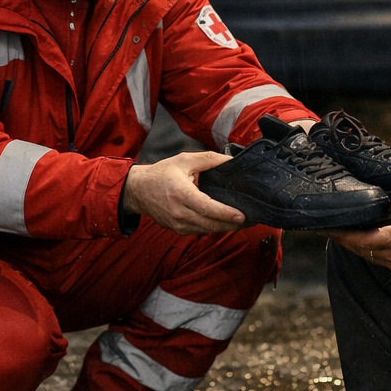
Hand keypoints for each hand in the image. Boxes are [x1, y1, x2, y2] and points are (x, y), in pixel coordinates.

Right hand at [124, 152, 246, 234]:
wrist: (138, 190)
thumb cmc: (161, 174)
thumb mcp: (184, 160)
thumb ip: (210, 159)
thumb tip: (232, 161)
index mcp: (181, 193)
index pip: (207, 208)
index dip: (226, 214)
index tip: (242, 216)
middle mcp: (179, 212)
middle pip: (211, 224)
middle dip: (233, 224)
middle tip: (252, 220)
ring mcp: (178, 224)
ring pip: (207, 230)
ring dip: (226, 227)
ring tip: (243, 222)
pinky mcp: (178, 230)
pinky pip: (201, 231)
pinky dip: (214, 227)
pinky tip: (225, 222)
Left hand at [323, 193, 390, 274]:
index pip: (360, 240)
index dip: (341, 235)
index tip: (324, 227)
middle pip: (358, 249)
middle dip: (340, 239)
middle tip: (322, 227)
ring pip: (365, 254)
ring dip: (350, 244)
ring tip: (335, 232)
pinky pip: (375, 257)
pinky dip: (362, 247)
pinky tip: (357, 238)